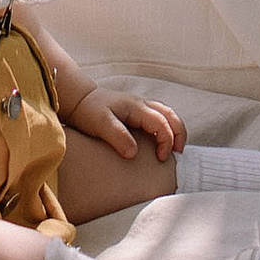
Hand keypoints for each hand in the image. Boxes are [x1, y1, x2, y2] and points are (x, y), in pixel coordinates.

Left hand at [55, 85, 185, 161]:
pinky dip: (167, 129)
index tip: (161, 158)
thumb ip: (118, 136)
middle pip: (171, 115)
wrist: (80, 100)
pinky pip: (159, 118)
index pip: (162, 123)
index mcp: (137, 107)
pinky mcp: (137, 112)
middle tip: (178, 154)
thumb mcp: (101, 124)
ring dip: (175, 130)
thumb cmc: (89, 111)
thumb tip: (133, 153)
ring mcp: (141, 107)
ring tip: (174, 149)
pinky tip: (161, 142)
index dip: (166, 141)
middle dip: (179, 134)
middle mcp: (142, 105)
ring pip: (167, 114)